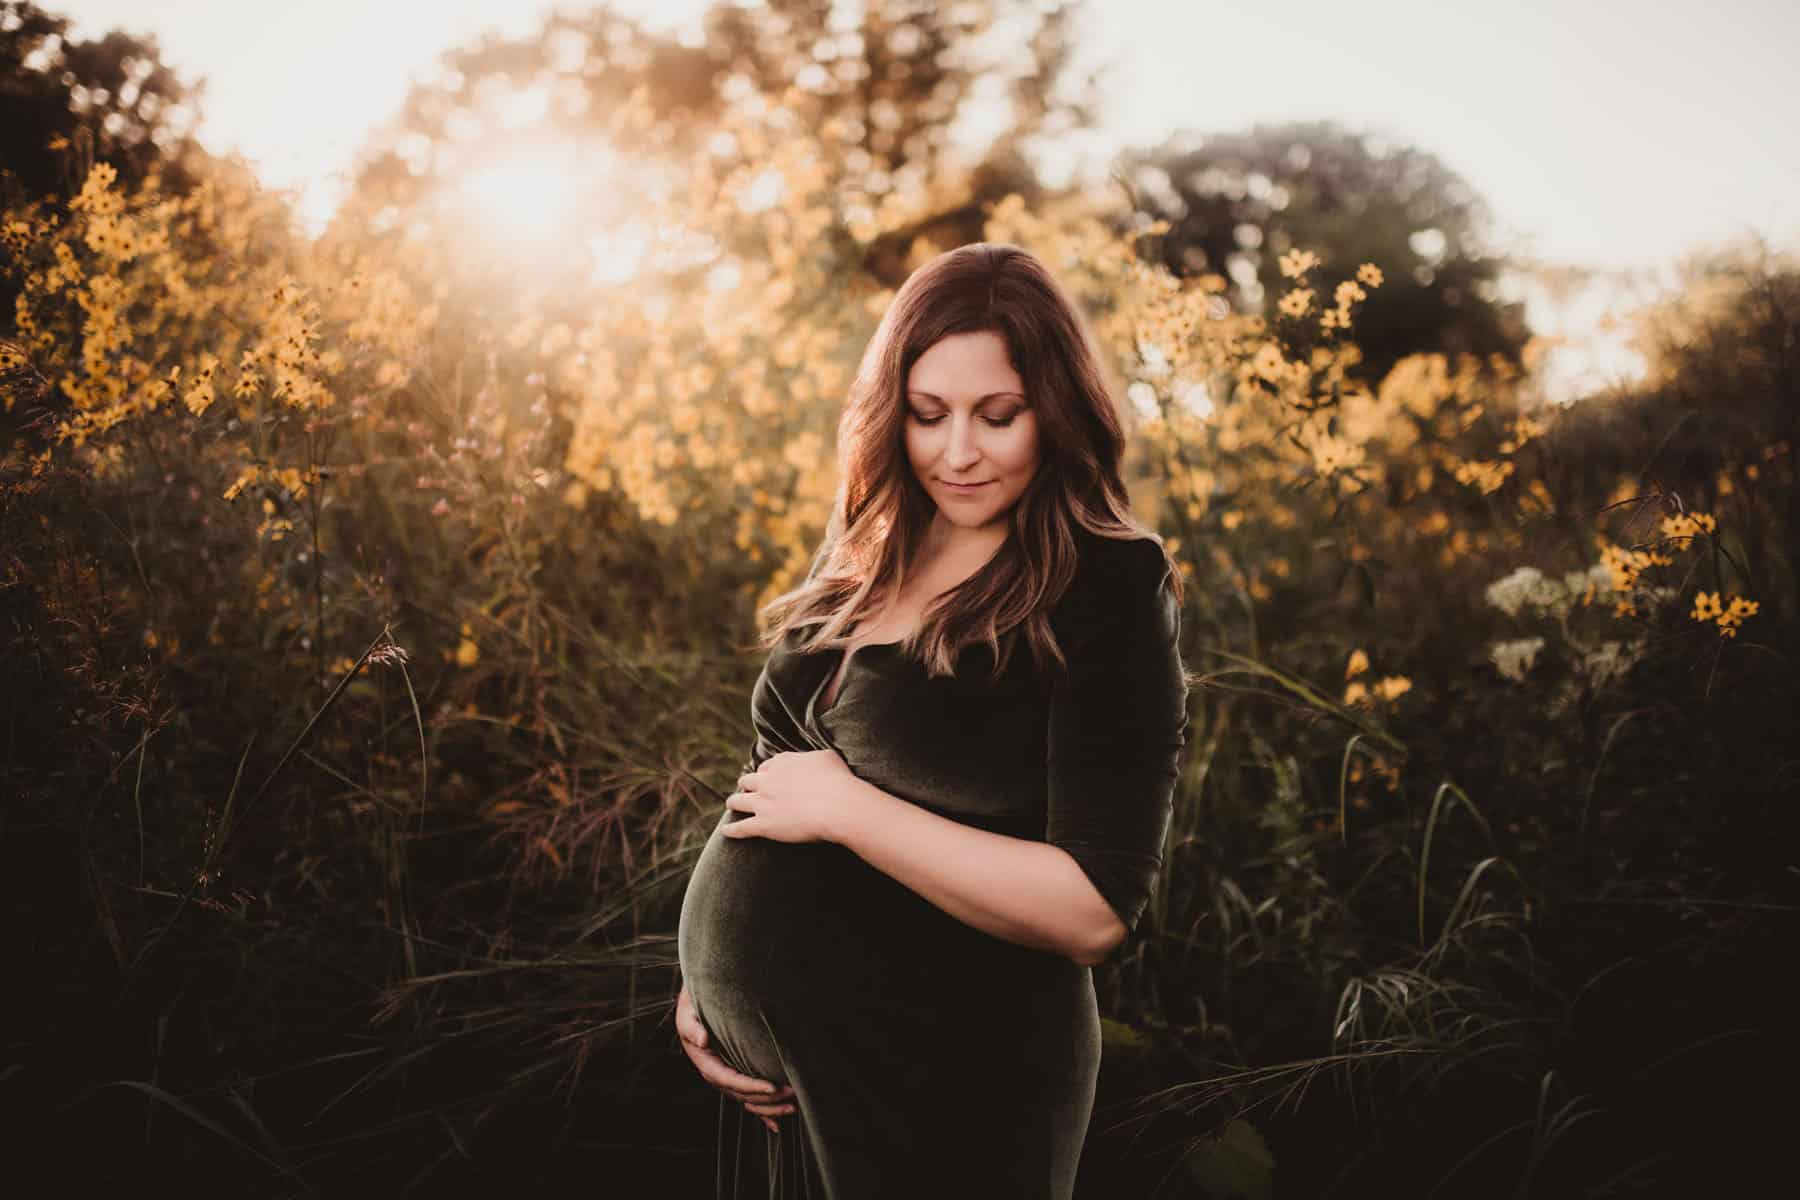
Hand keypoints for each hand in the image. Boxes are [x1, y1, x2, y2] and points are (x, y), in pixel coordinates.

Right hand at [676, 982, 795, 1133]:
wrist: (694, 1007)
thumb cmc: (693, 1008)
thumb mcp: (687, 1014)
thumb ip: (693, 1028)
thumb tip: (703, 1041)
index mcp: (706, 1064)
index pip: (731, 1080)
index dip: (752, 1086)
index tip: (773, 1087)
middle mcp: (717, 1076)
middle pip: (743, 1094)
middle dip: (768, 1098)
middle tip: (793, 1094)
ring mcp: (726, 1079)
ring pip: (748, 1101)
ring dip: (770, 1108)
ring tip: (793, 1108)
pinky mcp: (735, 1077)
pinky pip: (749, 1099)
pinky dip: (762, 1114)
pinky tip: (776, 1125)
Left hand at [721, 749, 859, 844]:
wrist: (836, 805)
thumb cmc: (838, 781)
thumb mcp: (826, 757)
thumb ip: (813, 757)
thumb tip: (812, 760)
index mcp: (783, 763)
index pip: (768, 766)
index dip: (765, 772)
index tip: (765, 775)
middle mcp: (768, 780)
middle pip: (749, 780)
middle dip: (746, 784)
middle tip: (745, 787)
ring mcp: (763, 802)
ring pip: (739, 801)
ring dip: (734, 802)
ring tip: (731, 804)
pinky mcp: (763, 825)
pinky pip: (742, 828)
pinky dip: (731, 830)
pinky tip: (725, 832)